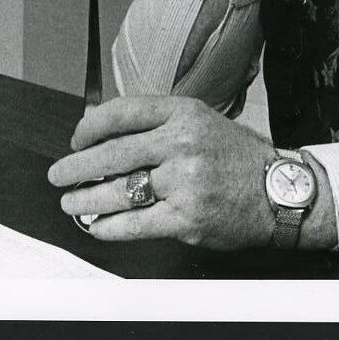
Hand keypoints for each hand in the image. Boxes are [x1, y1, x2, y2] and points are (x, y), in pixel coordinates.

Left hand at [47, 96, 280, 250]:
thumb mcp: (201, 122)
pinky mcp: (186, 218)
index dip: (89, 127)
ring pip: (118, 191)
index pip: (122, 112)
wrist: (280, 192)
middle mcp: (182, 143)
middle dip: (76, 166)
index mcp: (183, 113)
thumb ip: (158, 123)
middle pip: (112, 153)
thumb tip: (102, 130)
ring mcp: (184, 182)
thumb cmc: (238, 158)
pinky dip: (110, 227)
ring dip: (85, 200)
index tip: (76, 138)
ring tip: (70, 203)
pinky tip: (98, 227)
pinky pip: (135, 224)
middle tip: (58, 174)